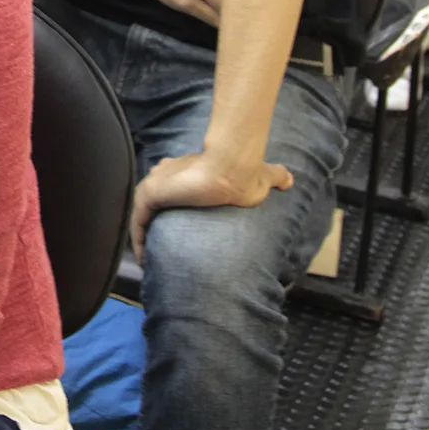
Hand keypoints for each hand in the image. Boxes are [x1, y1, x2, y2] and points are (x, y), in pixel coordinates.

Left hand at [130, 151, 293, 257]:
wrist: (232, 168)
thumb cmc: (245, 173)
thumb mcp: (263, 176)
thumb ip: (275, 176)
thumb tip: (291, 180)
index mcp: (186, 170)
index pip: (170, 190)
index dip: (170, 209)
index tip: (173, 230)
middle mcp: (165, 174)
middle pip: (151, 205)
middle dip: (152, 226)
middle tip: (156, 251)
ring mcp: (155, 183)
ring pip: (141, 216)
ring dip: (142, 238)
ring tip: (148, 261)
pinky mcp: (150, 193)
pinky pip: (137, 223)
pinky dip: (137, 241)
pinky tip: (142, 260)